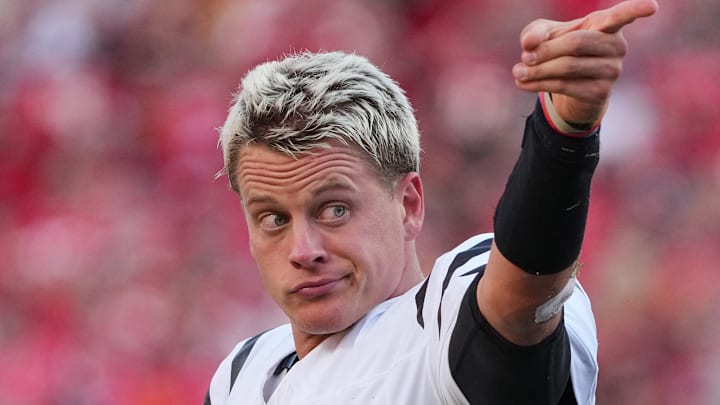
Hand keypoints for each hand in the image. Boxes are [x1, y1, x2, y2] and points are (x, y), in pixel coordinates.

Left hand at [512, 0, 657, 124]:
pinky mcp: (601, 93)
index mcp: (605, 25)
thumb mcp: (543, 35)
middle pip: (576, 43)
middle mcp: (616, 46)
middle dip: (545, 51)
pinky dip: (538, 84)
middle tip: (524, 57)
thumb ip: (536, 32)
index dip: (636, 9)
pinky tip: (523, 82)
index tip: (653, 7)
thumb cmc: (558, 48)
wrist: (567, 85)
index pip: (623, 15)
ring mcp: (613, 71)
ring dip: (536, 70)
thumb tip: (529, 43)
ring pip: (567, 67)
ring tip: (518, 71)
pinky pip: (564, 86)